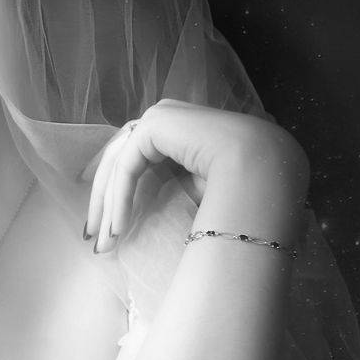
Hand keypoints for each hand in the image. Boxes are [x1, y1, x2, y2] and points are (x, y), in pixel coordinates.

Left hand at [84, 99, 308, 252]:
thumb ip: (167, 188)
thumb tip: (140, 215)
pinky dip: (119, 200)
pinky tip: (119, 229)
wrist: (266, 174)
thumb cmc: (242, 190)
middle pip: (120, 161)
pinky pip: (127, 166)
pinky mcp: (156, 124)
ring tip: (104, 244)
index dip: (116, 194)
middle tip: (93, 240)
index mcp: (179, 130)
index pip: (134, 159)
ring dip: (108, 206)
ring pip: (119, 164)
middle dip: (104, 203)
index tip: (108, 230)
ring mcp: (161, 115)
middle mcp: (167, 117)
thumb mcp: (195, 190)